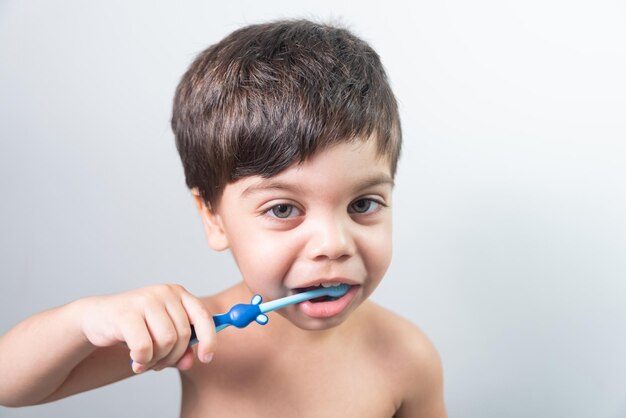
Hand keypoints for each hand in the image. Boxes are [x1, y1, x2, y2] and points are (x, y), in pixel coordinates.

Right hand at [79, 284, 214, 372]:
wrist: (97, 318)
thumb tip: (190, 362)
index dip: (209, 339)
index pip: (203, 315)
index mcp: (178, 294)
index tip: (206, 358)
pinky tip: (134, 360)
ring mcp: (145, 300)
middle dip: (173, 356)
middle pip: (183, 334)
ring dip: (156, 360)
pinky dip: (142, 360)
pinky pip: (144, 347)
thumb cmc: (135, 328)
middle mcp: (164, 292)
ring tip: (145, 361)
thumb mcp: (161, 337)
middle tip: (159, 364)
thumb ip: (180, 349)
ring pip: (166, 341)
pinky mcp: (126, 313)